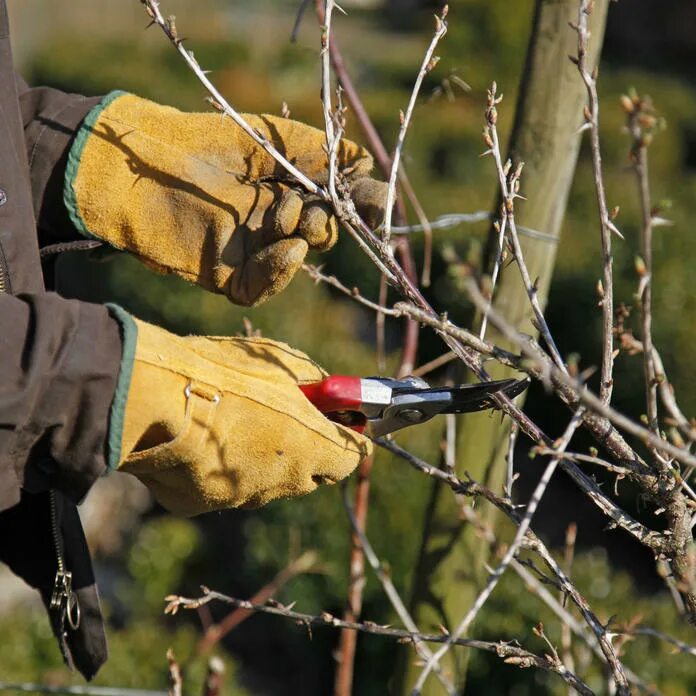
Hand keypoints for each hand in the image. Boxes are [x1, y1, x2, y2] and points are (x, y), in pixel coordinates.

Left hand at [66, 92, 387, 305]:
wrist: (135, 164)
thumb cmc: (199, 143)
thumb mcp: (265, 138)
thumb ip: (315, 151)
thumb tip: (367, 163)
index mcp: (282, 185)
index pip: (332, 200)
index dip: (357, 201)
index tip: (377, 200)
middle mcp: (270, 219)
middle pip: (321, 230)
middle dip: (327, 219)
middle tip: (314, 204)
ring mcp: (250, 248)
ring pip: (298, 255)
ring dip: (304, 235)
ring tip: (287, 210)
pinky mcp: (226, 273)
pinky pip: (264, 285)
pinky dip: (281, 270)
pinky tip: (289, 248)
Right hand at [110, 313, 370, 515]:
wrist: (153, 400)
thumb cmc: (223, 373)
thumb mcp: (280, 362)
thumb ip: (313, 381)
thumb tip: (325, 390)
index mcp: (311, 448)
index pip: (351, 458)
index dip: (348, 439)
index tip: (342, 425)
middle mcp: (284, 482)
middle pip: (310, 473)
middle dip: (305, 449)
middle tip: (285, 419)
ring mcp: (243, 498)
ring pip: (264, 482)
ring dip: (260, 460)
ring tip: (232, 424)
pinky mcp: (202, 505)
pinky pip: (221, 487)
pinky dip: (218, 469)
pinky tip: (197, 442)